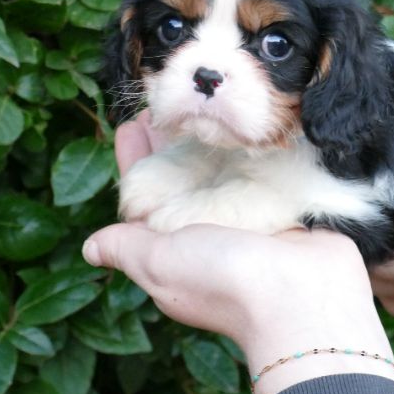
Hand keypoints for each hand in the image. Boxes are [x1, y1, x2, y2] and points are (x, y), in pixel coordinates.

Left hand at [82, 112, 393, 393]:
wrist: (303, 294)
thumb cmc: (223, 279)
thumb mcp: (159, 261)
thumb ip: (125, 246)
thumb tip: (91, 248)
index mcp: (170, 249)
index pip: (142, 197)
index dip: (133, 161)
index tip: (129, 124)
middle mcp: (205, 235)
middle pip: (179, 179)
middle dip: (168, 142)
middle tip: (166, 99)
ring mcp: (244, 222)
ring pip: (217, 174)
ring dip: (207, 141)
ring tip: (201, 104)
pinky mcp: (278, 211)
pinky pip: (253, 174)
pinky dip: (245, 151)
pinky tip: (243, 126)